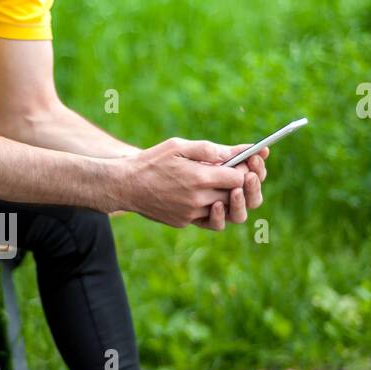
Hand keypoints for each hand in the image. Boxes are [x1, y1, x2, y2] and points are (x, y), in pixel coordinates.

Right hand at [116, 137, 260, 229]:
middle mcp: (198, 200)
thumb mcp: (179, 147)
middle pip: (235, 196)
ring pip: (224, 211)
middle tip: (238, 172)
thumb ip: (209, 150)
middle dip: (241, 184)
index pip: (239, 178)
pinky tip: (202, 193)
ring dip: (227, 198)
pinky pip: (207, 218)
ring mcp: (190, 214)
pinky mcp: (183, 222)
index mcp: (199, 178)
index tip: (244, 163)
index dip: (246, 170)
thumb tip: (237, 152)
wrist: (124, 186)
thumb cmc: (152, 161)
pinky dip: (210, 206)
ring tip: (222, 185)